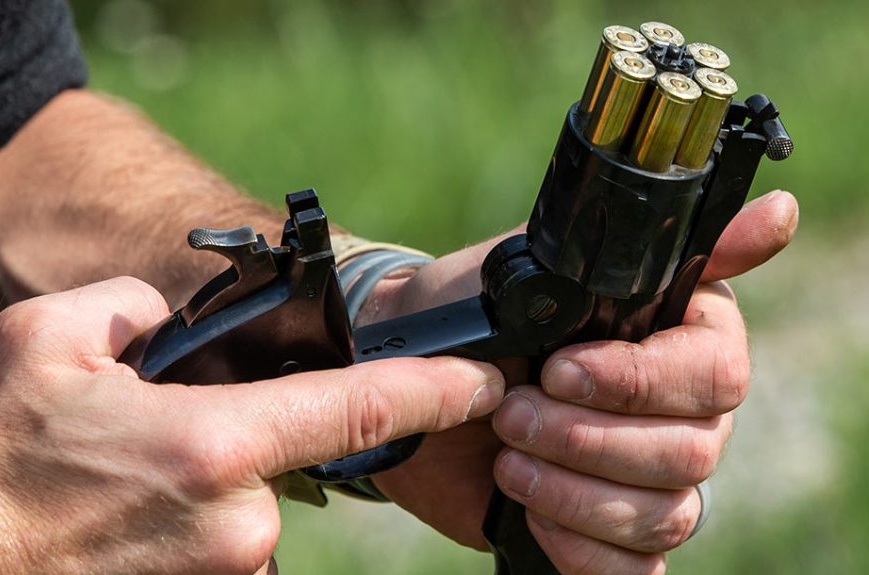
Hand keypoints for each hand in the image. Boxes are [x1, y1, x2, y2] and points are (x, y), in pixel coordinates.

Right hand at [0, 277, 503, 573]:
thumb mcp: (48, 340)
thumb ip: (136, 308)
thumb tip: (172, 321)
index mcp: (215, 445)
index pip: (358, 409)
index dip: (432, 389)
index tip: (483, 380)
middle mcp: (240, 525)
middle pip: (276, 460)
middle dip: (228, 442)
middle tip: (140, 449)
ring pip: (244, 514)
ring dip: (200, 494)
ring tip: (118, 498)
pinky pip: (221, 555)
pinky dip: (187, 534)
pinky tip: (124, 534)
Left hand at [365, 190, 797, 572]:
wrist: (404, 378)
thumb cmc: (469, 313)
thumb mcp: (539, 262)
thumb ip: (647, 249)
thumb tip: (780, 212)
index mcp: (675, 336)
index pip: (714, 371)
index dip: (639, 382)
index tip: (560, 370)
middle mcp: (677, 409)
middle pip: (694, 451)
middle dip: (587, 438)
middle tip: (511, 413)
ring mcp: (646, 476)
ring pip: (666, 513)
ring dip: (572, 491)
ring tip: (505, 459)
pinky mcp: (609, 530)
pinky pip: (636, 566)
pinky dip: (582, 548)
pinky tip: (529, 516)